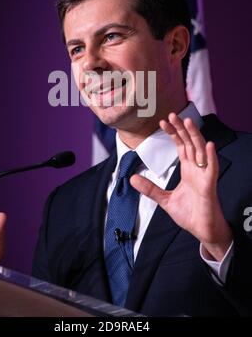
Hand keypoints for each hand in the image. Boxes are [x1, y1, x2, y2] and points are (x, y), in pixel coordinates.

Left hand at [130, 113, 232, 260]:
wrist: (202, 231)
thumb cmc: (190, 214)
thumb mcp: (165, 200)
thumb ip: (150, 189)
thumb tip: (132, 179)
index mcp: (188, 170)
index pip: (181, 146)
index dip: (173, 133)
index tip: (163, 121)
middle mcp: (197, 169)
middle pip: (189, 143)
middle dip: (181, 129)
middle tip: (172, 114)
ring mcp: (204, 176)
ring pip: (200, 151)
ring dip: (194, 136)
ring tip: (187, 122)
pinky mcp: (209, 187)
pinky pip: (212, 169)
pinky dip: (210, 157)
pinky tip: (208, 145)